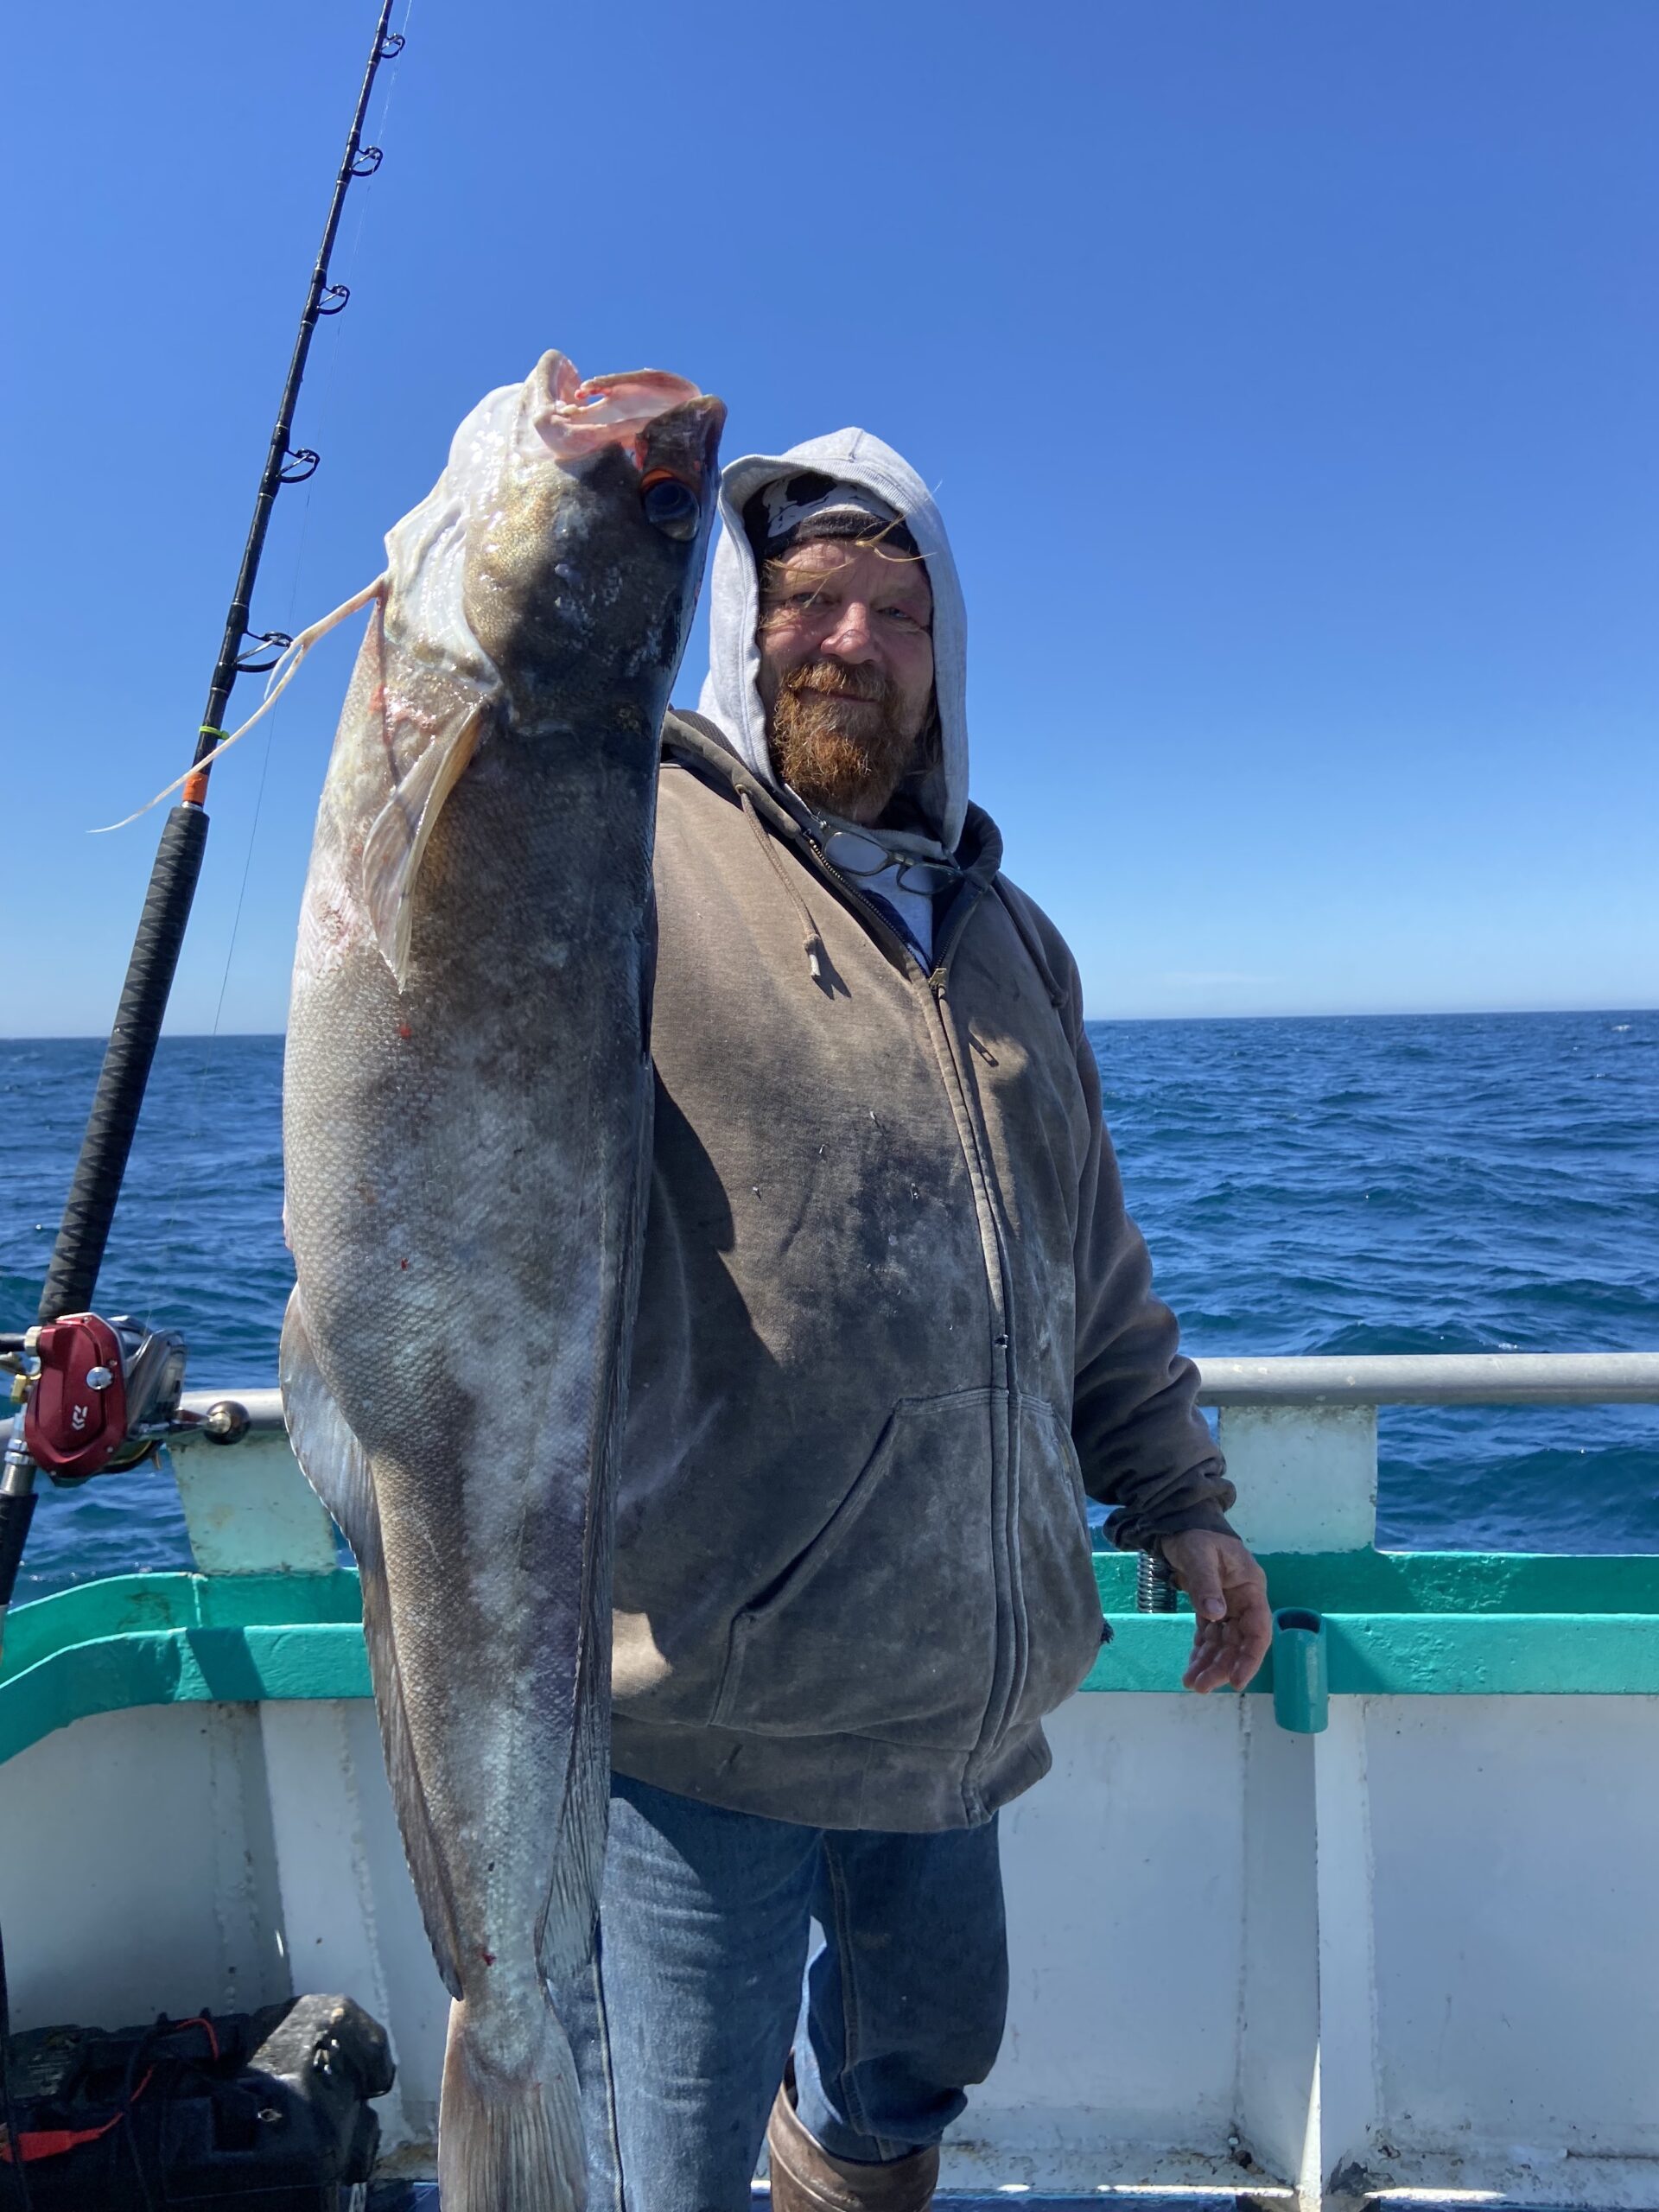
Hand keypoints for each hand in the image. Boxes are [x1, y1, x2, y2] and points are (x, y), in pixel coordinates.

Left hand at [1158, 1530, 1270, 1692]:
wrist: (1181, 1523)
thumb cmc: (1196, 1535)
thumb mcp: (1200, 1555)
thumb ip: (1206, 1585)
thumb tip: (1215, 1616)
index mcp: (1251, 1587)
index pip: (1258, 1629)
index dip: (1250, 1657)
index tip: (1237, 1680)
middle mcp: (1243, 1601)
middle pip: (1239, 1641)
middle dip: (1222, 1666)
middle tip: (1201, 1685)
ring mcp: (1228, 1605)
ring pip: (1223, 1642)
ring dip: (1209, 1663)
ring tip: (1192, 1683)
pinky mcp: (1210, 1607)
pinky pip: (1209, 1635)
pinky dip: (1200, 1652)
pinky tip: (1191, 1667)